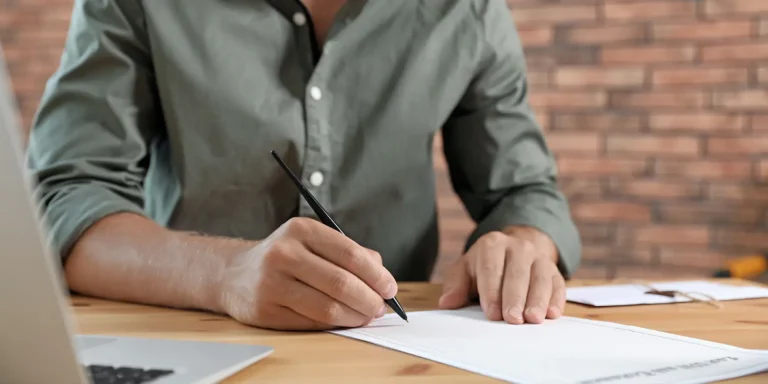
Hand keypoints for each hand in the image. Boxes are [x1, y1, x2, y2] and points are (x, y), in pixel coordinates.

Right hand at [217, 217, 397, 329]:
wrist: (235, 273)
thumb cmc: (286, 257)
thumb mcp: (313, 242)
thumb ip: (350, 253)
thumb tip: (381, 274)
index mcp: (301, 230)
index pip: (350, 254)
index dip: (376, 275)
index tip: (389, 288)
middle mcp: (284, 253)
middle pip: (341, 283)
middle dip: (369, 300)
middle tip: (380, 307)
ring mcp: (272, 283)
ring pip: (328, 307)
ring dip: (355, 316)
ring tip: (364, 316)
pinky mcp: (265, 311)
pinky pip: (310, 323)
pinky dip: (334, 325)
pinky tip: (342, 321)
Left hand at [438, 228, 564, 323]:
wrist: (514, 250)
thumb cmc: (485, 266)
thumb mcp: (466, 270)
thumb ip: (456, 285)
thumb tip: (447, 303)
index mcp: (492, 244)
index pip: (491, 268)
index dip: (492, 292)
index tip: (492, 313)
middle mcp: (518, 247)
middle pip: (518, 273)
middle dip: (515, 298)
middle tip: (513, 319)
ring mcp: (539, 258)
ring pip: (541, 278)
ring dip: (538, 300)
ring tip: (534, 319)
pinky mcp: (554, 270)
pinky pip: (558, 284)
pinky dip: (556, 299)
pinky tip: (552, 313)